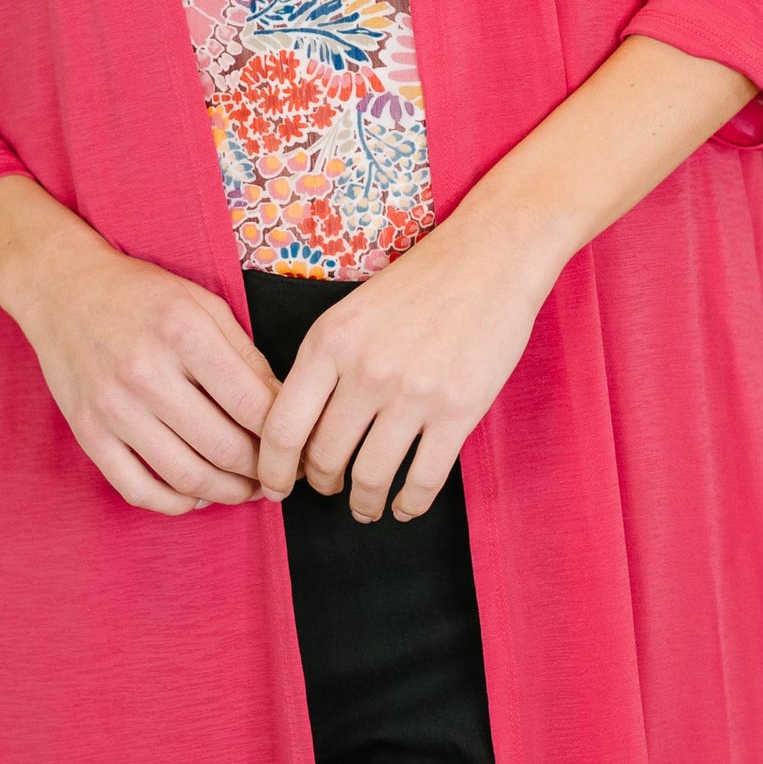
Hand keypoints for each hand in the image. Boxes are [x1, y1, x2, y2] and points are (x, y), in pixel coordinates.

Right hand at [0, 178, 277, 516]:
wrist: (62, 288)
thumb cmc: (141, 294)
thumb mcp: (203, 303)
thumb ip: (245, 355)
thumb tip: (283, 410)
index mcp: (182, 332)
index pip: (253, 405)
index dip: (286, 436)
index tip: (299, 447)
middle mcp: (146, 372)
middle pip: (225, 448)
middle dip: (263, 472)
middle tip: (279, 477)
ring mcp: (113, 407)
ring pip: (187, 477)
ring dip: (228, 494)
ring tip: (247, 489)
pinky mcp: (88, 432)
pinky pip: (138, 489)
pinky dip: (176, 503)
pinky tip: (197, 494)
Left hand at [254, 220, 552, 521]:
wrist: (490, 257)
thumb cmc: (419, 283)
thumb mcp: (351, 312)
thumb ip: (324, 365)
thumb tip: (300, 429)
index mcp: (329, 342)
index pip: (282, 427)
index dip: (273, 469)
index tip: (273, 487)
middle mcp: (365, 370)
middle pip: (324, 457)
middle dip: (321, 484)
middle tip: (327, 488)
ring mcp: (413, 393)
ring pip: (370, 476)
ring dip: (363, 502)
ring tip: (365, 506)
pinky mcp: (458, 410)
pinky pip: (423, 479)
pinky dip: (409, 504)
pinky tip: (405, 505)